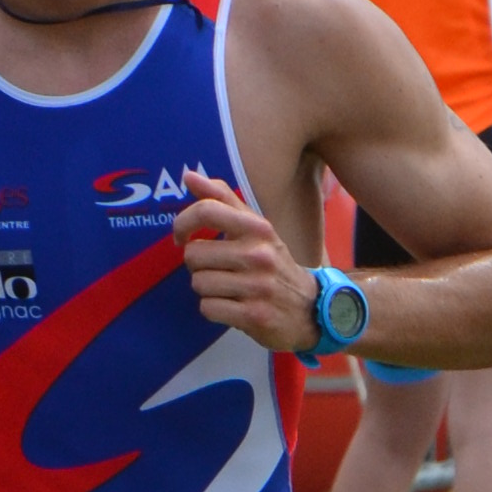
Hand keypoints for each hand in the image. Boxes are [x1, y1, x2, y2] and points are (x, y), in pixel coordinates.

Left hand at [177, 174, 314, 350]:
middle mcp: (258, 255)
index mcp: (257, 228)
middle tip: (215, 269)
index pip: (207, 211)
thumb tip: (188, 175)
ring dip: (206, 289)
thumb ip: (222, 199)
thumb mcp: (256, 228)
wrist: (310, 308)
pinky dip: (213, 309)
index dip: (183, 223)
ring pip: (199, 283)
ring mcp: (257, 287)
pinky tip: (230, 306)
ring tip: (226, 289)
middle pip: (194, 254)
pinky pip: (208, 308)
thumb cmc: (274, 264)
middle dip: (197, 265)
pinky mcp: (253, 316)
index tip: (180, 236)